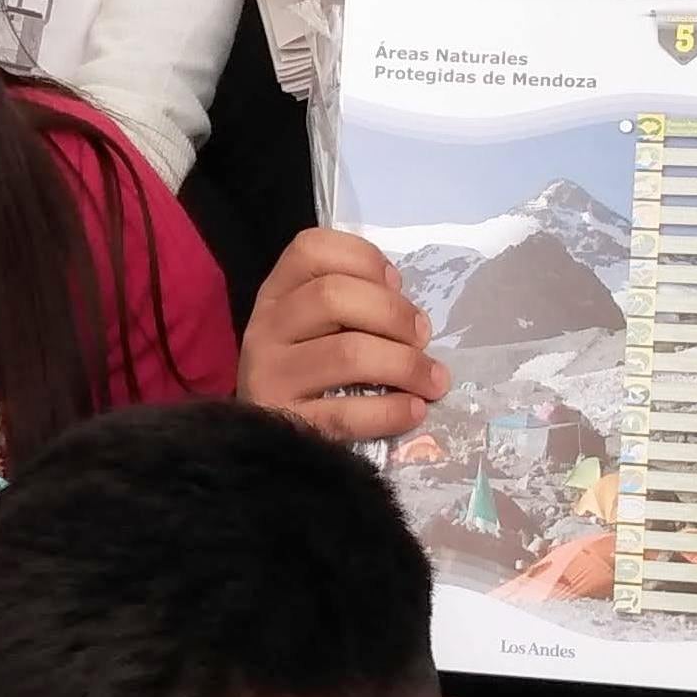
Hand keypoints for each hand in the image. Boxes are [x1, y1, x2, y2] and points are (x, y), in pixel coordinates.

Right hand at [239, 229, 446, 443]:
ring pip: (347, 353)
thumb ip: (351, 302)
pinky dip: (390, 411)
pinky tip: (413, 410)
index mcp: (276, 294)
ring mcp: (270, 376)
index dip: (363, 258)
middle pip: (333, 296)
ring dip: (405, 364)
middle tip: (422, 336)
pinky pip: (346, 413)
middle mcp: (265, 328)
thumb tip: (406, 309)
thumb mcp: (314, 326)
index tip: (395, 283)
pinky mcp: (286, 424)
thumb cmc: (307, 373)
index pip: (310, 249)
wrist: (263, 447)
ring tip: (433, 380)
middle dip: (393, 313)